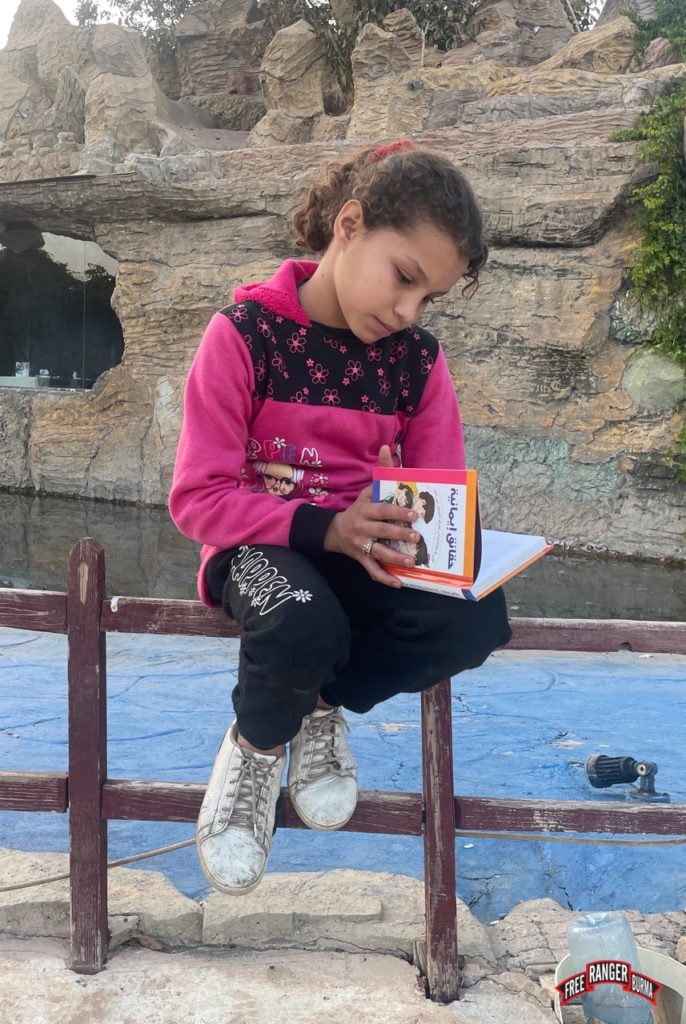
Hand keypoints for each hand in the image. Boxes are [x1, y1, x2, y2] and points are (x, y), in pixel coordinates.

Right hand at [323, 445, 419, 586]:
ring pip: (378, 553)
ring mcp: (360, 545)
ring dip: (395, 558)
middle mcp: (362, 528)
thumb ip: (381, 472)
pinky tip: (398, 583)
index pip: (382, 510)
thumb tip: (387, 447)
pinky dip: (384, 578)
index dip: (398, 512)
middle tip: (417, 537)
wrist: (334, 531)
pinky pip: (372, 570)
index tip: (414, 514)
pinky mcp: (360, 559)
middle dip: (399, 535)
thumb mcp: (366, 491)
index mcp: (364, 510)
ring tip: (412, 561)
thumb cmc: (358, 509)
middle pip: (381, 532)